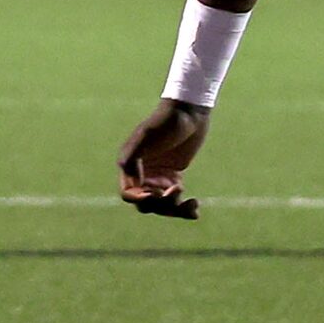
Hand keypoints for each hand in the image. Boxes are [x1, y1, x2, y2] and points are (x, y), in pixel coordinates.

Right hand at [116, 99, 208, 219]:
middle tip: (178, 191)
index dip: (140, 199)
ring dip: (176, 209)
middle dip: (162, 205)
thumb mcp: (145, 138)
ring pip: (162, 205)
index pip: (129, 194)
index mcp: (129, 165)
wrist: (189, 112)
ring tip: (192, 204)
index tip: (156, 195)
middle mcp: (141, 174)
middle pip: (147, 204)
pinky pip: (175, 199)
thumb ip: (131, 161)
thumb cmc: (165, 123)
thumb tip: (133, 187)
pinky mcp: (173, 177)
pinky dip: (184, 208)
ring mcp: (158, 176)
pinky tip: (195, 208)